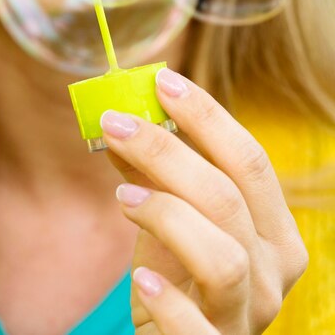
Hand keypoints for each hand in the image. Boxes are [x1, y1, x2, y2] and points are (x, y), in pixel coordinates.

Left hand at [100, 68, 307, 334]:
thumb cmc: (181, 274)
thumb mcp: (172, 220)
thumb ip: (155, 175)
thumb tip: (121, 121)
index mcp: (274, 230)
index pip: (249, 160)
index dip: (207, 116)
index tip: (163, 81)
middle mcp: (274, 270)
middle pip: (228, 197)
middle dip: (167, 150)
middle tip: (116, 123)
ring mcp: (248, 315)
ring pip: (222, 253)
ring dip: (166, 213)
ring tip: (122, 195)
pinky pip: (198, 328)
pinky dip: (169, 299)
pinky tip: (140, 279)